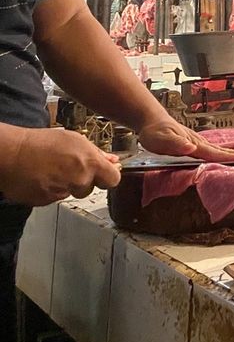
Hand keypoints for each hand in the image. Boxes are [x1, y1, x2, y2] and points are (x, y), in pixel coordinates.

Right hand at [0, 127, 120, 205]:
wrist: (11, 154)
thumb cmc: (41, 143)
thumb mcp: (74, 140)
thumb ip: (97, 153)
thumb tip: (112, 160)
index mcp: (90, 163)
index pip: (113, 180)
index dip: (108, 176)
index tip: (104, 173)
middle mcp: (79, 180)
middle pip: (91, 187)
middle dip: (84, 179)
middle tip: (69, 166)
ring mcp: (63, 192)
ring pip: (73, 192)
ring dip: (67, 185)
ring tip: (54, 170)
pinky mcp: (47, 201)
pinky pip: (56, 198)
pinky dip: (52, 190)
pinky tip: (44, 177)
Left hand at [137, 116, 233, 162]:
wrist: (151, 120)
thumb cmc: (154, 131)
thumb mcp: (160, 139)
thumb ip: (175, 143)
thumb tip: (191, 147)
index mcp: (192, 143)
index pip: (213, 152)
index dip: (228, 157)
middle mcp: (198, 142)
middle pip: (220, 149)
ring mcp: (197, 141)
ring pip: (218, 148)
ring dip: (233, 152)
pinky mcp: (193, 142)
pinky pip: (212, 148)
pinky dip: (223, 150)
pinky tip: (226, 152)